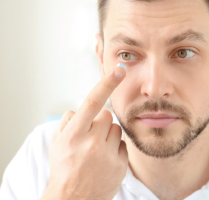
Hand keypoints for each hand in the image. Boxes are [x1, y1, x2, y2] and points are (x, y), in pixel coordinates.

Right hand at [41, 65, 126, 199]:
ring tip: (96, 150)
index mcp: (74, 134)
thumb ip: (69, 121)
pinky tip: (104, 159)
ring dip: (108, 135)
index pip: (92, 101)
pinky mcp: (120, 164)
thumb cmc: (64, 168)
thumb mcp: (57, 142)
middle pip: (107, 116)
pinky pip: (122, 144)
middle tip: (91, 137)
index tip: (119, 70)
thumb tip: (81, 109)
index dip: (106, 83)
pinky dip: (114, 148)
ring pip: (116, 129)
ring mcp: (108, 154)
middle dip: (100, 122)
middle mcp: (92, 143)